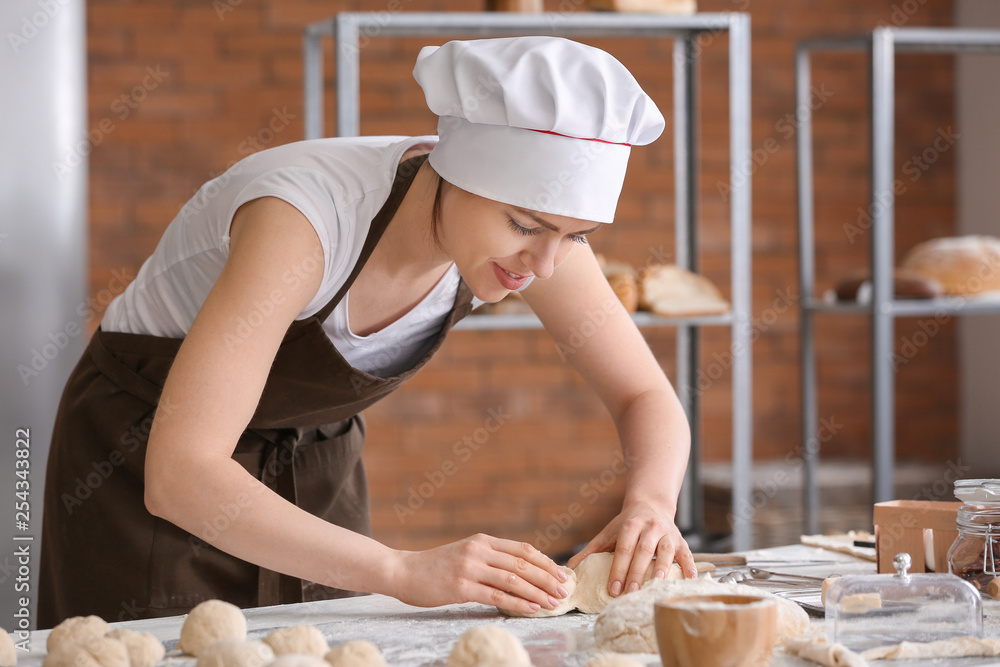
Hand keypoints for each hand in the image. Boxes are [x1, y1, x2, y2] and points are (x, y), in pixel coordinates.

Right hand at [388, 534, 571, 614]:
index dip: (545, 562)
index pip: (522, 550)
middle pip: (523, 564)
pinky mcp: (461, 587)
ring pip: (514, 580)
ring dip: (538, 593)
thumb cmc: (436, 567)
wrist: (403, 571)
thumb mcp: (465, 554)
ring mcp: (469, 568)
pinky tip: (532, 609)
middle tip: (564, 590)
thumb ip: (490, 559)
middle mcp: (478, 550)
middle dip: (548, 578)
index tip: (561, 574)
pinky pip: (497, 596)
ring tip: (554, 602)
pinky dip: (518, 603)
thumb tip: (522, 572)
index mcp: (482, 541)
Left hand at [567, 499, 695, 596]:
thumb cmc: (626, 525)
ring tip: (657, 585)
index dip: (618, 568)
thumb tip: (569, 570)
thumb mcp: (607, 534)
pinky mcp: (681, 540)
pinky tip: (690, 579)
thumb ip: (589, 552)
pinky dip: (690, 566)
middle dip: (637, 572)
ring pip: (667, 550)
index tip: (613, 588)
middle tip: (631, 592)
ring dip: (663, 568)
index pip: (623, 548)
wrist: (650, 504)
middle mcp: (650, 526)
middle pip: (644, 550)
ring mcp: (668, 533)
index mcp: (630, 524)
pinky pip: (687, 553)